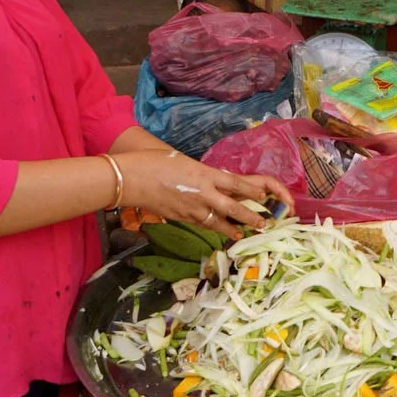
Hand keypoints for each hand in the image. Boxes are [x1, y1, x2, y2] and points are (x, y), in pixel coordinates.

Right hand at [116, 150, 293, 238]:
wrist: (131, 178)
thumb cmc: (155, 163)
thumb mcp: (184, 162)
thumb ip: (202, 174)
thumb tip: (213, 181)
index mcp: (205, 174)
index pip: (236, 183)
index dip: (252, 191)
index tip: (265, 196)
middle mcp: (202, 193)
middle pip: (232, 207)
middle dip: (250, 216)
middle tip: (263, 223)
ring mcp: (192, 208)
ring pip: (218, 221)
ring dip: (232, 228)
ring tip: (243, 234)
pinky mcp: (181, 218)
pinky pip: (201, 224)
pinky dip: (212, 229)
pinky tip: (218, 233)